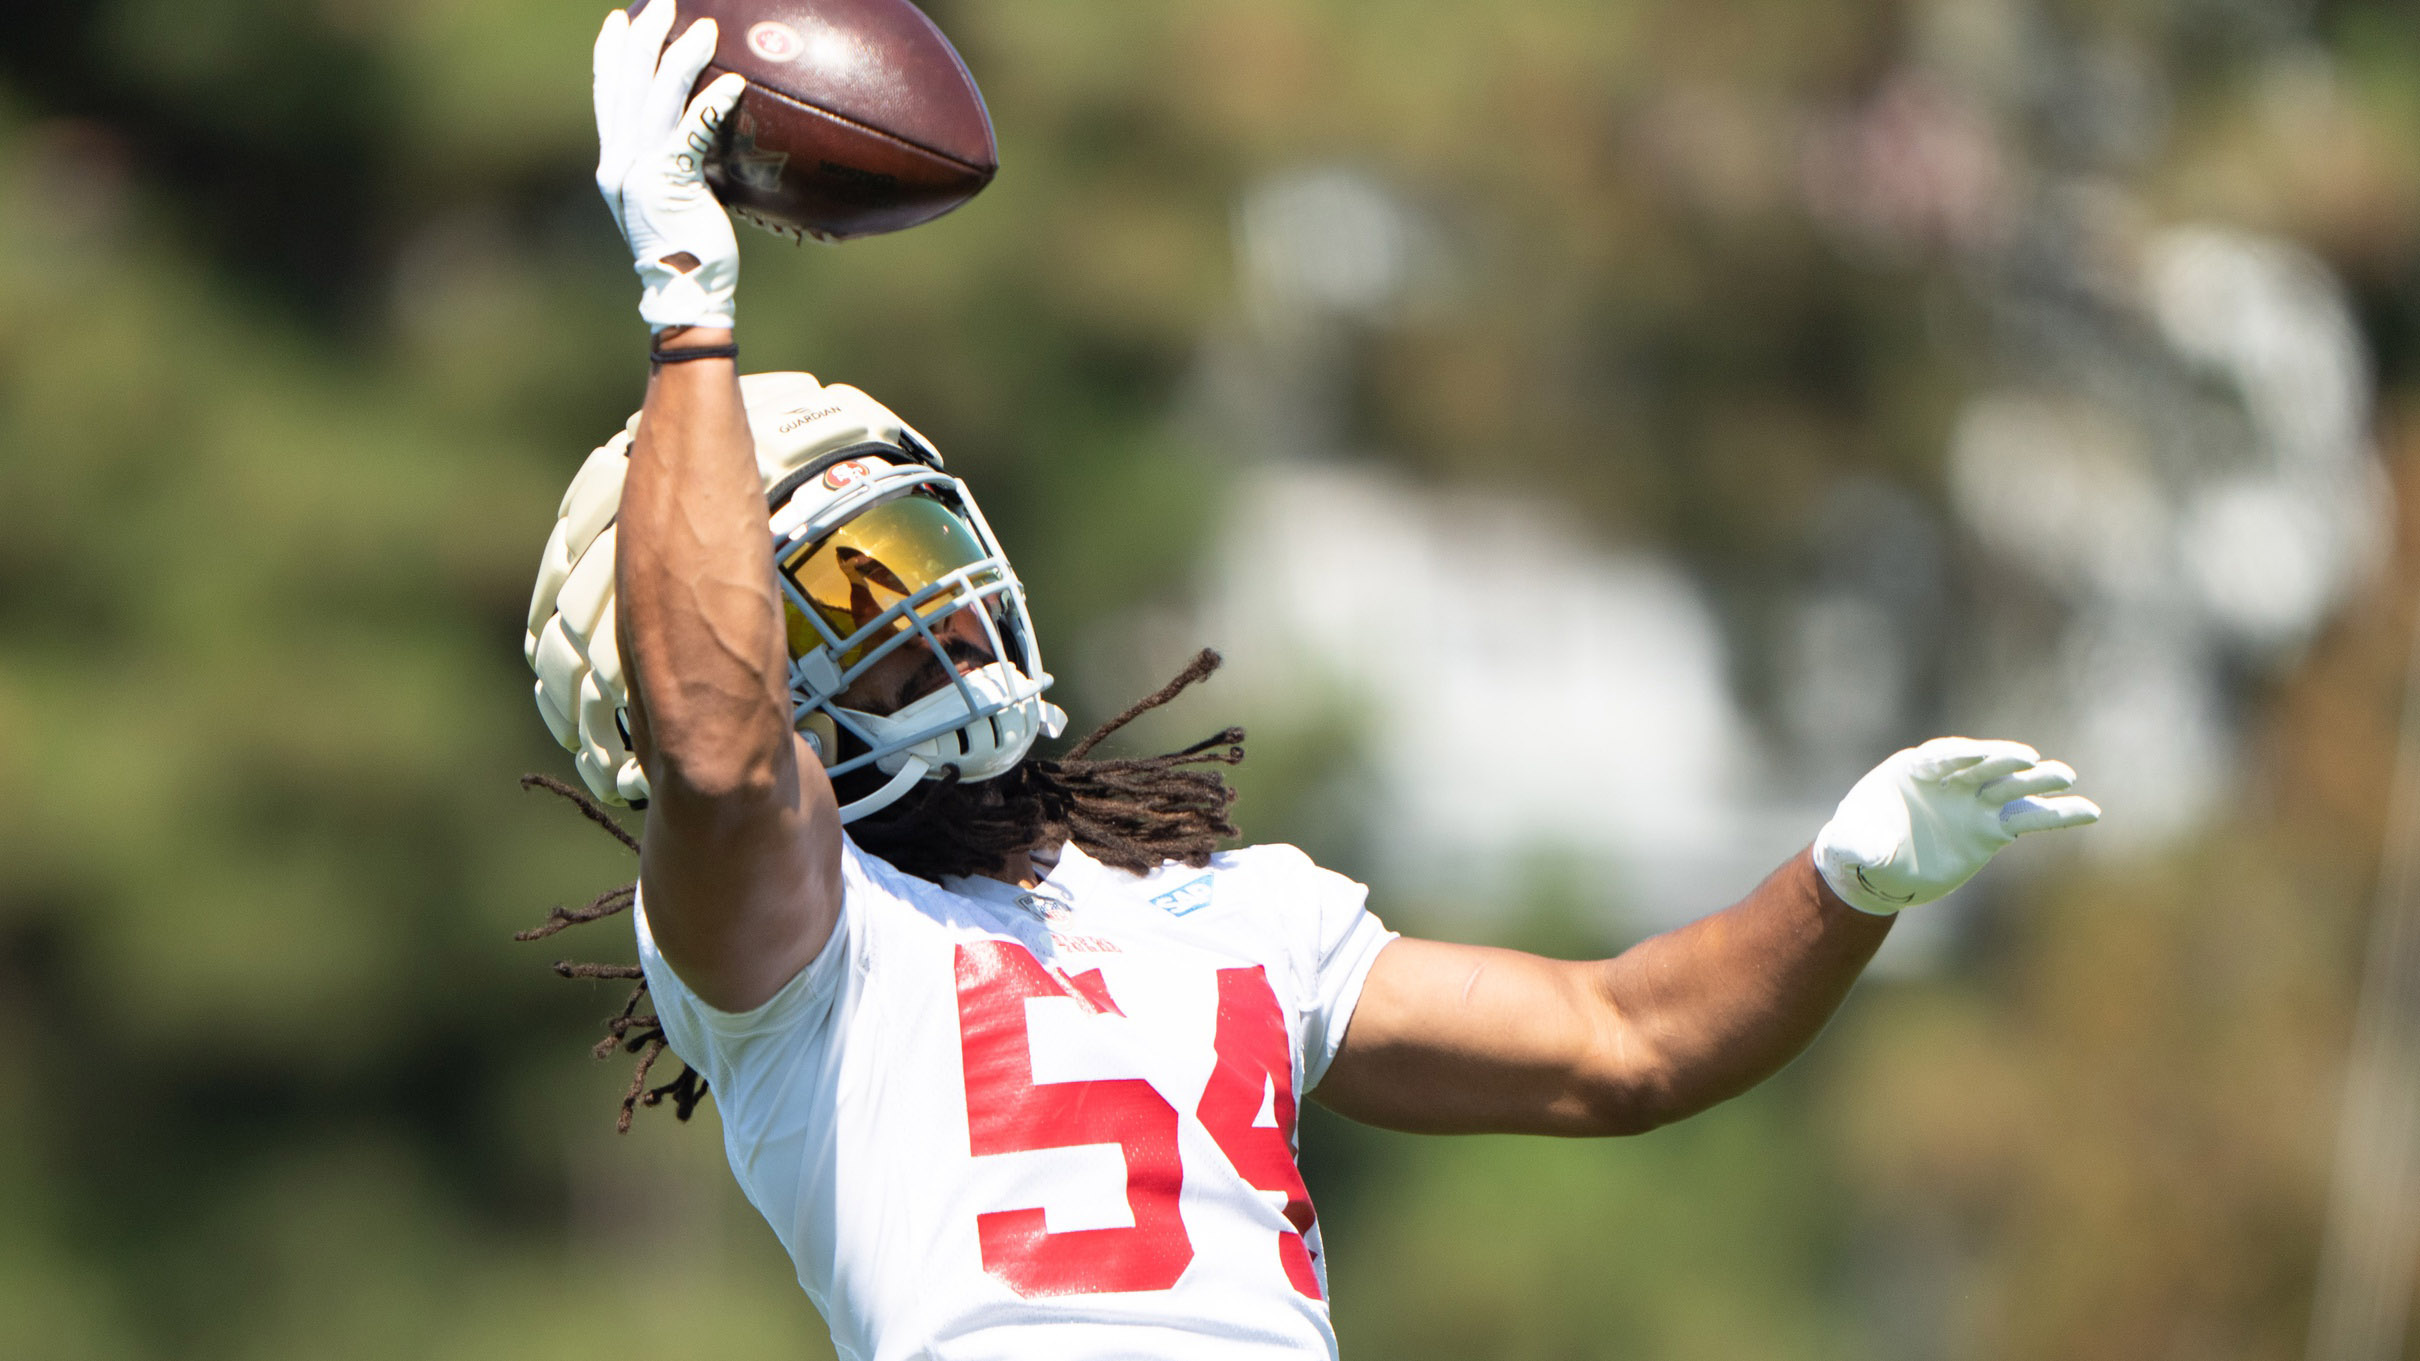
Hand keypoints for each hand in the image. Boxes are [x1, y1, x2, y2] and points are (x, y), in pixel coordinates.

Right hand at [593, 2, 746, 331]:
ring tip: (704, 27)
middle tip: (663, 4)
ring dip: (679, 57)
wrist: (686, 294)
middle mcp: (620, 163)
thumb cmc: (691, 252)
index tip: (619, 22)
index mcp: (615, 164)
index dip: (610, 56)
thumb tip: (706, 134)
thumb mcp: (675, 200)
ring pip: (655, 99)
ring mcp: (641, 172)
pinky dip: (711, 102)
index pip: (608, 97)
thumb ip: (677, 164)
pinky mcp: (669, 184)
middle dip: (643, 38)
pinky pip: (692, 131)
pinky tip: (732, 80)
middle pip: (626, 85)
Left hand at [1813, 737, 2099, 915]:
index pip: (1942, 756)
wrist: (1878, 868)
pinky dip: (2057, 815)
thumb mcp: (1849, 845)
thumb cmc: (1859, 844)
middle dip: (2003, 760)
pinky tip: (2089, 811)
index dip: (1960, 753)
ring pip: (2011, 787)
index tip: (1979, 753)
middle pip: (1982, 764)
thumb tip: (1867, 851)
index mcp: (1914, 770)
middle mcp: (1951, 780)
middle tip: (2031, 759)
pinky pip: (2028, 819)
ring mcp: (1974, 802)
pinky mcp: (1990, 829)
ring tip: (2067, 777)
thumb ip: (1858, 844)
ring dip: (2038, 781)